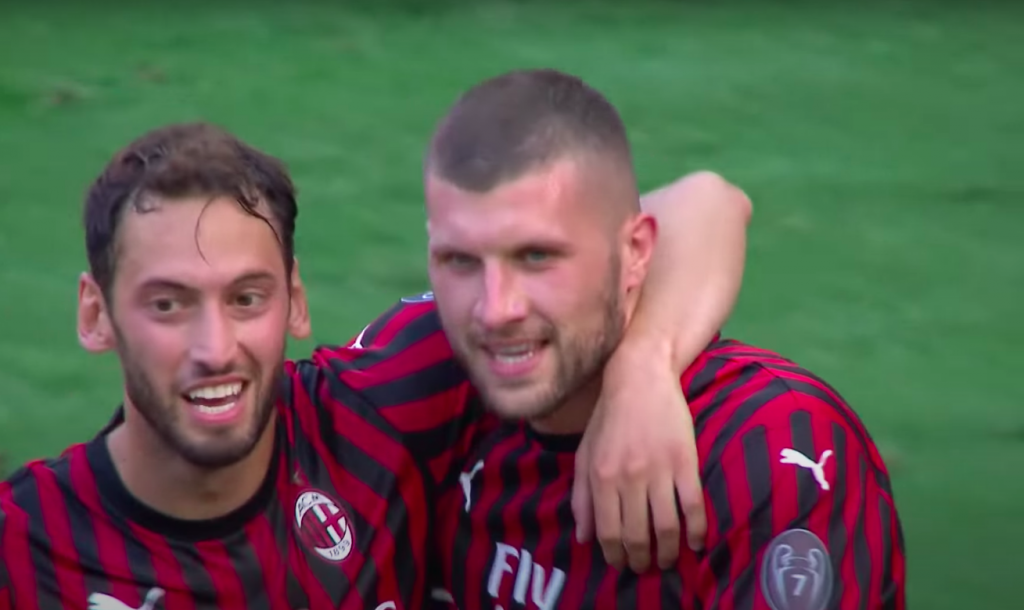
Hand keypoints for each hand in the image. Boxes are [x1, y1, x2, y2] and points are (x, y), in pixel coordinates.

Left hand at [571, 342, 705, 571]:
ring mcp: (659, 470)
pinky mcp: (686, 462)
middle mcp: (628, 477)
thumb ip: (580, 496)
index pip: (607, 531)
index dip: (615, 555)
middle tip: (647, 566)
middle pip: (637, 534)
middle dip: (642, 559)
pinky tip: (696, 543)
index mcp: (601, 476)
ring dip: (668, 552)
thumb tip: (583, 537)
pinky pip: (694, 507)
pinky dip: (697, 531)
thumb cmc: (608, 416)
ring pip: (667, 527)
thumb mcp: (584, 454)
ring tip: (668, 559)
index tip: (622, 564)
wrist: (640, 377)